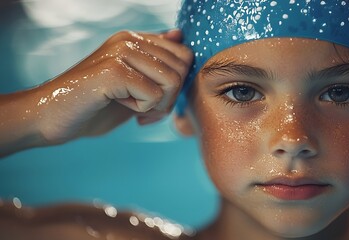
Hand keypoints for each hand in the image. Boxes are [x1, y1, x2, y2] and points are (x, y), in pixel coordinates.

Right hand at [29, 29, 192, 144]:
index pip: (184, 54)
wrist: (50, 117)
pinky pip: (154, 95)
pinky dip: (142, 110)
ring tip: (136, 111)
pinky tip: (121, 106)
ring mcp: (120, 52)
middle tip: (148, 111)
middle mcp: (129, 40)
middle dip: (171, 98)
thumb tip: (180, 35)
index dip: (177, 84)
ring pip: (172, 81)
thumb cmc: (93, 105)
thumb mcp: (134, 86)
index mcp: (135, 40)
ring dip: (158, 106)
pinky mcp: (113, 71)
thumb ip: (157, 65)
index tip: (155, 103)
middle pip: (183, 68)